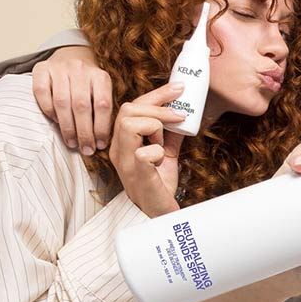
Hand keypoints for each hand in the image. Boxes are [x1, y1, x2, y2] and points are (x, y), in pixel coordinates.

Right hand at [33, 47, 112, 154]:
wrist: (70, 57)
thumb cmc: (88, 85)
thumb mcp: (101, 93)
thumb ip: (102, 112)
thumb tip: (101, 142)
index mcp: (100, 76)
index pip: (102, 105)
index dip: (101, 128)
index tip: (100, 145)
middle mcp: (80, 69)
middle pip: (81, 105)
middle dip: (83, 132)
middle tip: (85, 149)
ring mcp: (59, 67)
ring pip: (62, 101)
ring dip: (66, 126)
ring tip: (71, 142)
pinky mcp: (41, 69)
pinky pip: (42, 93)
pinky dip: (48, 110)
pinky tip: (55, 122)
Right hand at [109, 83, 187, 216]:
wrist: (160, 212)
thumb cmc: (159, 183)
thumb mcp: (165, 153)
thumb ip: (169, 134)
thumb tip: (182, 113)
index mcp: (123, 140)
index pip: (133, 106)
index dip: (157, 94)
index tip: (179, 88)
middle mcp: (118, 148)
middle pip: (128, 109)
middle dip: (159, 107)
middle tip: (180, 116)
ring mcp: (124, 160)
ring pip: (131, 123)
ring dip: (155, 128)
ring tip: (161, 145)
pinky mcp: (136, 173)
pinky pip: (144, 151)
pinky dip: (158, 153)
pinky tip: (159, 163)